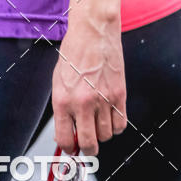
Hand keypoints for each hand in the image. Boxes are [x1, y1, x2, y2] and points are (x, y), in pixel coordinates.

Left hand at [51, 14, 126, 155]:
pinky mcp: (119, 95)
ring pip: (107, 136)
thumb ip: (63, 107)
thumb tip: (67, 131)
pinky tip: (110, 115)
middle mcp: (82, 103)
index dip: (69, 148)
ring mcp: (103, 100)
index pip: (65, 140)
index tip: (72, 148)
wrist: (93, 32)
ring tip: (98, 120)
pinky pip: (121, 125)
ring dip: (102, 133)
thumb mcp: (59, 80)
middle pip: (89, 144)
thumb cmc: (74, 53)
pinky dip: (116, 126)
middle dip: (88, 149)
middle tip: (87, 143)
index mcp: (62, 100)